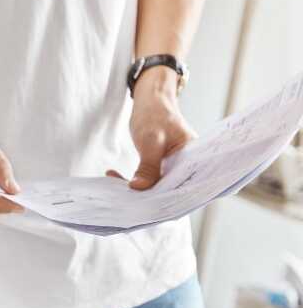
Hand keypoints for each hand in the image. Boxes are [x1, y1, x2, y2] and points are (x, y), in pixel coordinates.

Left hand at [111, 70, 195, 189]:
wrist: (152, 102)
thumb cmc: (156, 115)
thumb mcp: (151, 140)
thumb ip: (148, 166)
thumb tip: (139, 188)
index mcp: (194, 160)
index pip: (184, 186)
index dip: (166, 200)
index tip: (144, 205)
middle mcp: (187, 167)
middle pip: (169, 190)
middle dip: (147, 197)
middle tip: (123, 197)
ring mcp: (173, 169)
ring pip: (156, 187)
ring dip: (135, 188)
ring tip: (114, 180)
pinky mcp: (161, 169)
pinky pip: (148, 180)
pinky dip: (131, 180)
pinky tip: (112, 174)